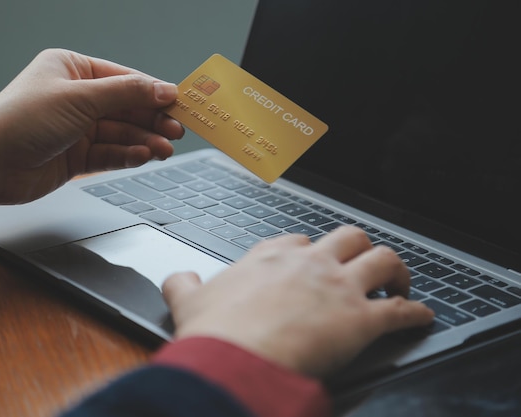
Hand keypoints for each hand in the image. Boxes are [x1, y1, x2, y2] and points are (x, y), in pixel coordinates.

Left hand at [0, 48, 183, 217]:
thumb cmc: (19, 121)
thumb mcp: (79, 99)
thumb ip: (125, 94)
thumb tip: (162, 88)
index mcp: (72, 70)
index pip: (123, 79)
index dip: (153, 92)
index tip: (179, 103)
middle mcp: (76, 98)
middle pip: (125, 108)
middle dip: (151, 120)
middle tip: (177, 130)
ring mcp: (76, 129)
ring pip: (120, 133)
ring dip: (143, 141)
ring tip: (165, 148)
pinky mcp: (76, 157)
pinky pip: (109, 153)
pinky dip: (127, 155)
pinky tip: (143, 156)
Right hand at [162, 226, 433, 376]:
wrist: (236, 358)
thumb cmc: (216, 332)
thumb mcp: (188, 302)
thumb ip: (183, 285)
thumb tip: (177, 278)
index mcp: (271, 258)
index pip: (298, 240)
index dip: (310, 249)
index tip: (313, 259)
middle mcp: (309, 264)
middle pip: (348, 237)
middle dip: (358, 248)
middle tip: (361, 262)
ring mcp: (337, 287)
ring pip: (382, 259)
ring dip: (395, 270)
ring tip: (398, 281)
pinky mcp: (360, 320)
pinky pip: (400, 310)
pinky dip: (415, 313)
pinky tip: (420, 316)